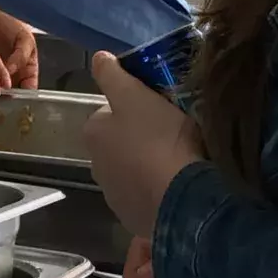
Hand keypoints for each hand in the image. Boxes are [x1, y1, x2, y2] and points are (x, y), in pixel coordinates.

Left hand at [0, 8, 38, 88]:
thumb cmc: (12, 24)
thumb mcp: (24, 37)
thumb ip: (21, 55)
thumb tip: (10, 71)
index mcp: (28, 68)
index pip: (29, 88)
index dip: (24, 95)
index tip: (17, 98)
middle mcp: (13, 74)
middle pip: (12, 92)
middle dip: (6, 96)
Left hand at [83, 51, 203, 236]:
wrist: (184, 200)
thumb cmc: (159, 139)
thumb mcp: (135, 96)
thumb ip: (113, 76)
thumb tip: (98, 57)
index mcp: (93, 134)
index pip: (109, 113)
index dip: (134, 107)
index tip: (158, 107)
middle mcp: (96, 166)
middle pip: (120, 144)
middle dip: (140, 139)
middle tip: (174, 132)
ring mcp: (116, 197)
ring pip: (133, 172)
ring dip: (150, 167)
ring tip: (180, 161)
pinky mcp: (136, 220)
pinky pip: (148, 198)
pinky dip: (160, 191)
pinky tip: (180, 186)